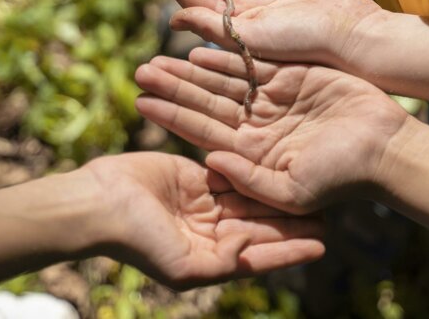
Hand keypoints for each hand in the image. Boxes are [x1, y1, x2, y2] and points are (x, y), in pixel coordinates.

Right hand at [80, 152, 323, 287]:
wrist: (99, 204)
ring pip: (248, 197)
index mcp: (211, 258)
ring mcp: (204, 204)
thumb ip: (220, 262)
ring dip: (275, 194)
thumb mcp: (182, 265)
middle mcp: (212, 233)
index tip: (322, 244)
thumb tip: (249, 247)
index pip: (260, 256)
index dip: (290, 250)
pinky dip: (249, 169)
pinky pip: (228, 172)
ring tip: (309, 185)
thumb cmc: (136, 240)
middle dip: (291, 220)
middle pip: (260, 225)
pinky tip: (274, 162)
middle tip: (328, 210)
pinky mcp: (194, 177)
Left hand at [134, 49, 411, 214]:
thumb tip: (211, 163)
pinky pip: (252, 62)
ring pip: (222, 79)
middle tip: (141, 71)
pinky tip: (199, 46)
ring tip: (160, 58)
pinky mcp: (290, 76)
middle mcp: (254, 124)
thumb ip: (249, 180)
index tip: (142, 103)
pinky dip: (227, 53)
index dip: (171, 116)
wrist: (383, 148)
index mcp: (250, 152)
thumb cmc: (341, 178)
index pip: (201, 131)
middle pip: (204, 102)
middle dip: (173, 87)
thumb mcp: (292, 191)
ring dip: (191, 69)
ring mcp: (271, 99)